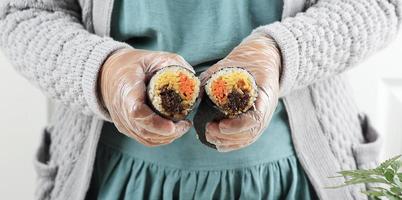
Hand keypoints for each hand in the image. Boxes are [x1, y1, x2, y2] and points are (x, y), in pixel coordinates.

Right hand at [99, 49, 193, 145]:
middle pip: (144, 129)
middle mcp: (121, 108)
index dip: (155, 122)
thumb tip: (193, 82)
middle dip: (168, 132)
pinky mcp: (125, 128)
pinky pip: (144, 139)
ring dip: (166, 137)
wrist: (108, 73)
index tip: (172, 126)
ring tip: (183, 127)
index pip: (136, 111)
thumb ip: (174, 65)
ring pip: (145, 138)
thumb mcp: (154, 57)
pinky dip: (160, 139)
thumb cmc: (134, 64)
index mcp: (127, 87)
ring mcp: (122, 120)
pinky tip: (173, 131)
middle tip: (185, 124)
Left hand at [199, 33, 281, 151]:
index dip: (238, 126)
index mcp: (263, 96)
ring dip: (228, 141)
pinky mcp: (255, 123)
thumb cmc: (244, 63)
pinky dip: (231, 144)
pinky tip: (216, 142)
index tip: (221, 125)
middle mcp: (265, 111)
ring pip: (247, 139)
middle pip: (250, 133)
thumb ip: (212, 78)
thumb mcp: (229, 66)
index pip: (255, 119)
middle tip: (208, 129)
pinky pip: (246, 139)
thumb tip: (195, 92)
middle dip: (227, 136)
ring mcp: (262, 118)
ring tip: (209, 135)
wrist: (262, 62)